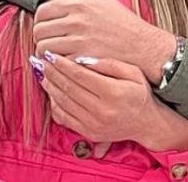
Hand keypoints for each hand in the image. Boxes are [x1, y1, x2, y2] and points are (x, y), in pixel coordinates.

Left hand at [33, 0, 175, 83]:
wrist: (141, 45)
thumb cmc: (124, 23)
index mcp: (79, 5)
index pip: (43, 10)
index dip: (40, 20)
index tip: (46, 26)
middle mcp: (76, 21)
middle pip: (39, 29)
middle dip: (40, 36)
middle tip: (48, 41)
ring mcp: (78, 40)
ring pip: (43, 47)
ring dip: (44, 52)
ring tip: (52, 54)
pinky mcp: (82, 58)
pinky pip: (55, 62)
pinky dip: (54, 64)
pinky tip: (61, 64)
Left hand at [37, 53, 187, 152]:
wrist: (147, 122)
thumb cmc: (140, 93)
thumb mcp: (132, 72)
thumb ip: (109, 64)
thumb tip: (83, 59)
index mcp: (113, 93)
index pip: (80, 75)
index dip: (62, 64)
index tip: (51, 54)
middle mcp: (101, 110)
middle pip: (68, 88)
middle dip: (52, 72)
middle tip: (40, 60)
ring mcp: (93, 124)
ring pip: (63, 102)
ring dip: (49, 86)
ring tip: (41, 72)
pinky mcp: (88, 133)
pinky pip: (64, 117)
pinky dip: (54, 103)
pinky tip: (50, 91)